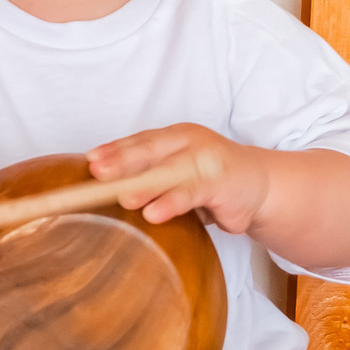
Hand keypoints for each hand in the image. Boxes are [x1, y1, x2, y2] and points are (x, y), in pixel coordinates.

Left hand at [87, 124, 270, 232]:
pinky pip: (191, 193)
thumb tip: (103, 187)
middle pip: (150, 150)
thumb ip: (148, 175)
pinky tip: (154, 213)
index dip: (115, 149)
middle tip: (97, 173)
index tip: (90, 160)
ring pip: (170, 172)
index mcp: (174, 136)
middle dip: (122, 161)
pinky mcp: (220, 183)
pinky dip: (171, 202)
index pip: (140, 141)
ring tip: (124, 198)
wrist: (260, 185)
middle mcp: (189, 142)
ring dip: (146, 185)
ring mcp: (207, 160)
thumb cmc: (209, 180)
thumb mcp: (176, 173)